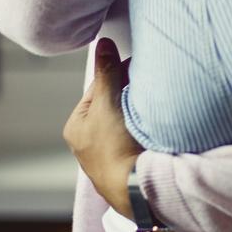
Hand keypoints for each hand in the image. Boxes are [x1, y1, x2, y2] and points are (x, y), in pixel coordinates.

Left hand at [63, 38, 141, 220]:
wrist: (136, 187)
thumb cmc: (113, 149)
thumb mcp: (106, 103)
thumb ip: (106, 72)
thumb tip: (102, 45)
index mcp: (76, 126)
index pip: (98, 87)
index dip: (117, 74)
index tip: (134, 66)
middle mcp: (89, 140)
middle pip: (113, 101)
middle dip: (129, 91)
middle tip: (145, 83)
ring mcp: (110, 152)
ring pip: (127, 116)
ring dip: (139, 107)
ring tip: (150, 102)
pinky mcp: (129, 159)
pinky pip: (138, 131)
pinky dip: (146, 123)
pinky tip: (154, 120)